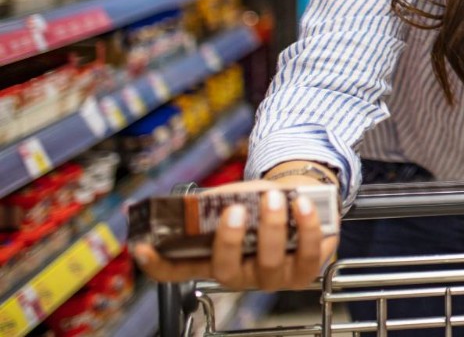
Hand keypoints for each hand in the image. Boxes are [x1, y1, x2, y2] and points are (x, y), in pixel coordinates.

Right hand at [132, 176, 338, 290]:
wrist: (304, 201)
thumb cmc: (263, 204)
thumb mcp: (237, 199)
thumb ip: (220, 200)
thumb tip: (202, 199)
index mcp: (215, 259)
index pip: (179, 271)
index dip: (158, 264)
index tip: (142, 248)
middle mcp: (241, 274)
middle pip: (225, 269)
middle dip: (229, 240)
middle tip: (234, 210)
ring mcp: (274, 277)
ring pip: (269, 262)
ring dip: (271, 227)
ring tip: (274, 198)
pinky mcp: (307, 271)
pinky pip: (308, 253)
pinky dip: (306, 227)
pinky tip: (303, 205)